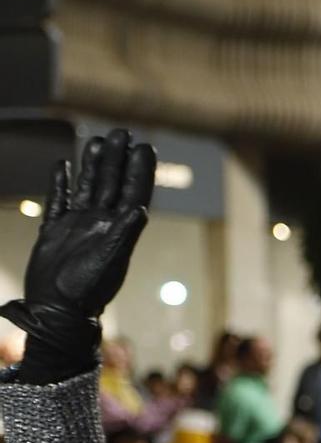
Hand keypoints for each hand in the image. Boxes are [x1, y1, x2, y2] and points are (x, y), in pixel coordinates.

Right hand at [8, 130, 155, 382]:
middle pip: (111, 184)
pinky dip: (60, 184)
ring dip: (93, 165)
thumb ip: (124, 235)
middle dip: (117, 159)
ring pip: (87, 188)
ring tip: (97, 140)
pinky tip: (62, 166)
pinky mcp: (53, 232)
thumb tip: (141, 209)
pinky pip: (58, 202)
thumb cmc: (86, 291)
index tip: (145, 145)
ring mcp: (76, 226)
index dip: (140, 170)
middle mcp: (99, 224)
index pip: (133, 192)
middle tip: (122, 132)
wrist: (56, 309)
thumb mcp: (109, 261)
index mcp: (117, 229)